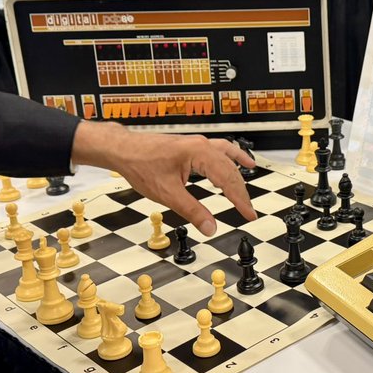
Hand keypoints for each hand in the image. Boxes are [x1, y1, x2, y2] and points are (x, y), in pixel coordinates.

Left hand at [71, 122, 256, 235]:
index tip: (249, 215)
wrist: (123, 149)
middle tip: (249, 211)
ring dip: (238, 175)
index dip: (240, 200)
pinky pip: (220, 151)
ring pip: (227, 159)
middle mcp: (202, 145)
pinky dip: (232, 159)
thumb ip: (192, 211)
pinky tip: (238, 161)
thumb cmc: (141, 165)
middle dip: (241, 191)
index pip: (228, 179)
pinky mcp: (191, 147)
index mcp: (200, 154)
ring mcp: (197, 144)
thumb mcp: (168, 194)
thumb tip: (211, 228)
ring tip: (249, 188)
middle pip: (231, 169)